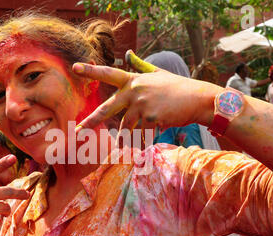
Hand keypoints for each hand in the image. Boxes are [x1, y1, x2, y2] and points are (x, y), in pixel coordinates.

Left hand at [72, 59, 220, 135]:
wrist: (198, 98)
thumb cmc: (177, 87)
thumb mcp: (157, 73)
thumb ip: (140, 65)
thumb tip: (130, 53)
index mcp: (134, 80)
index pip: (109, 73)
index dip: (91, 71)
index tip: (74, 67)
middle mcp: (135, 91)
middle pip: (107, 108)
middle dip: (91, 120)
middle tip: (78, 130)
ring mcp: (142, 104)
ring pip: (125, 127)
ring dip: (124, 138)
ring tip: (123, 146)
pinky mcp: (151, 118)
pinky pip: (141, 134)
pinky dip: (143, 140)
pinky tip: (149, 140)